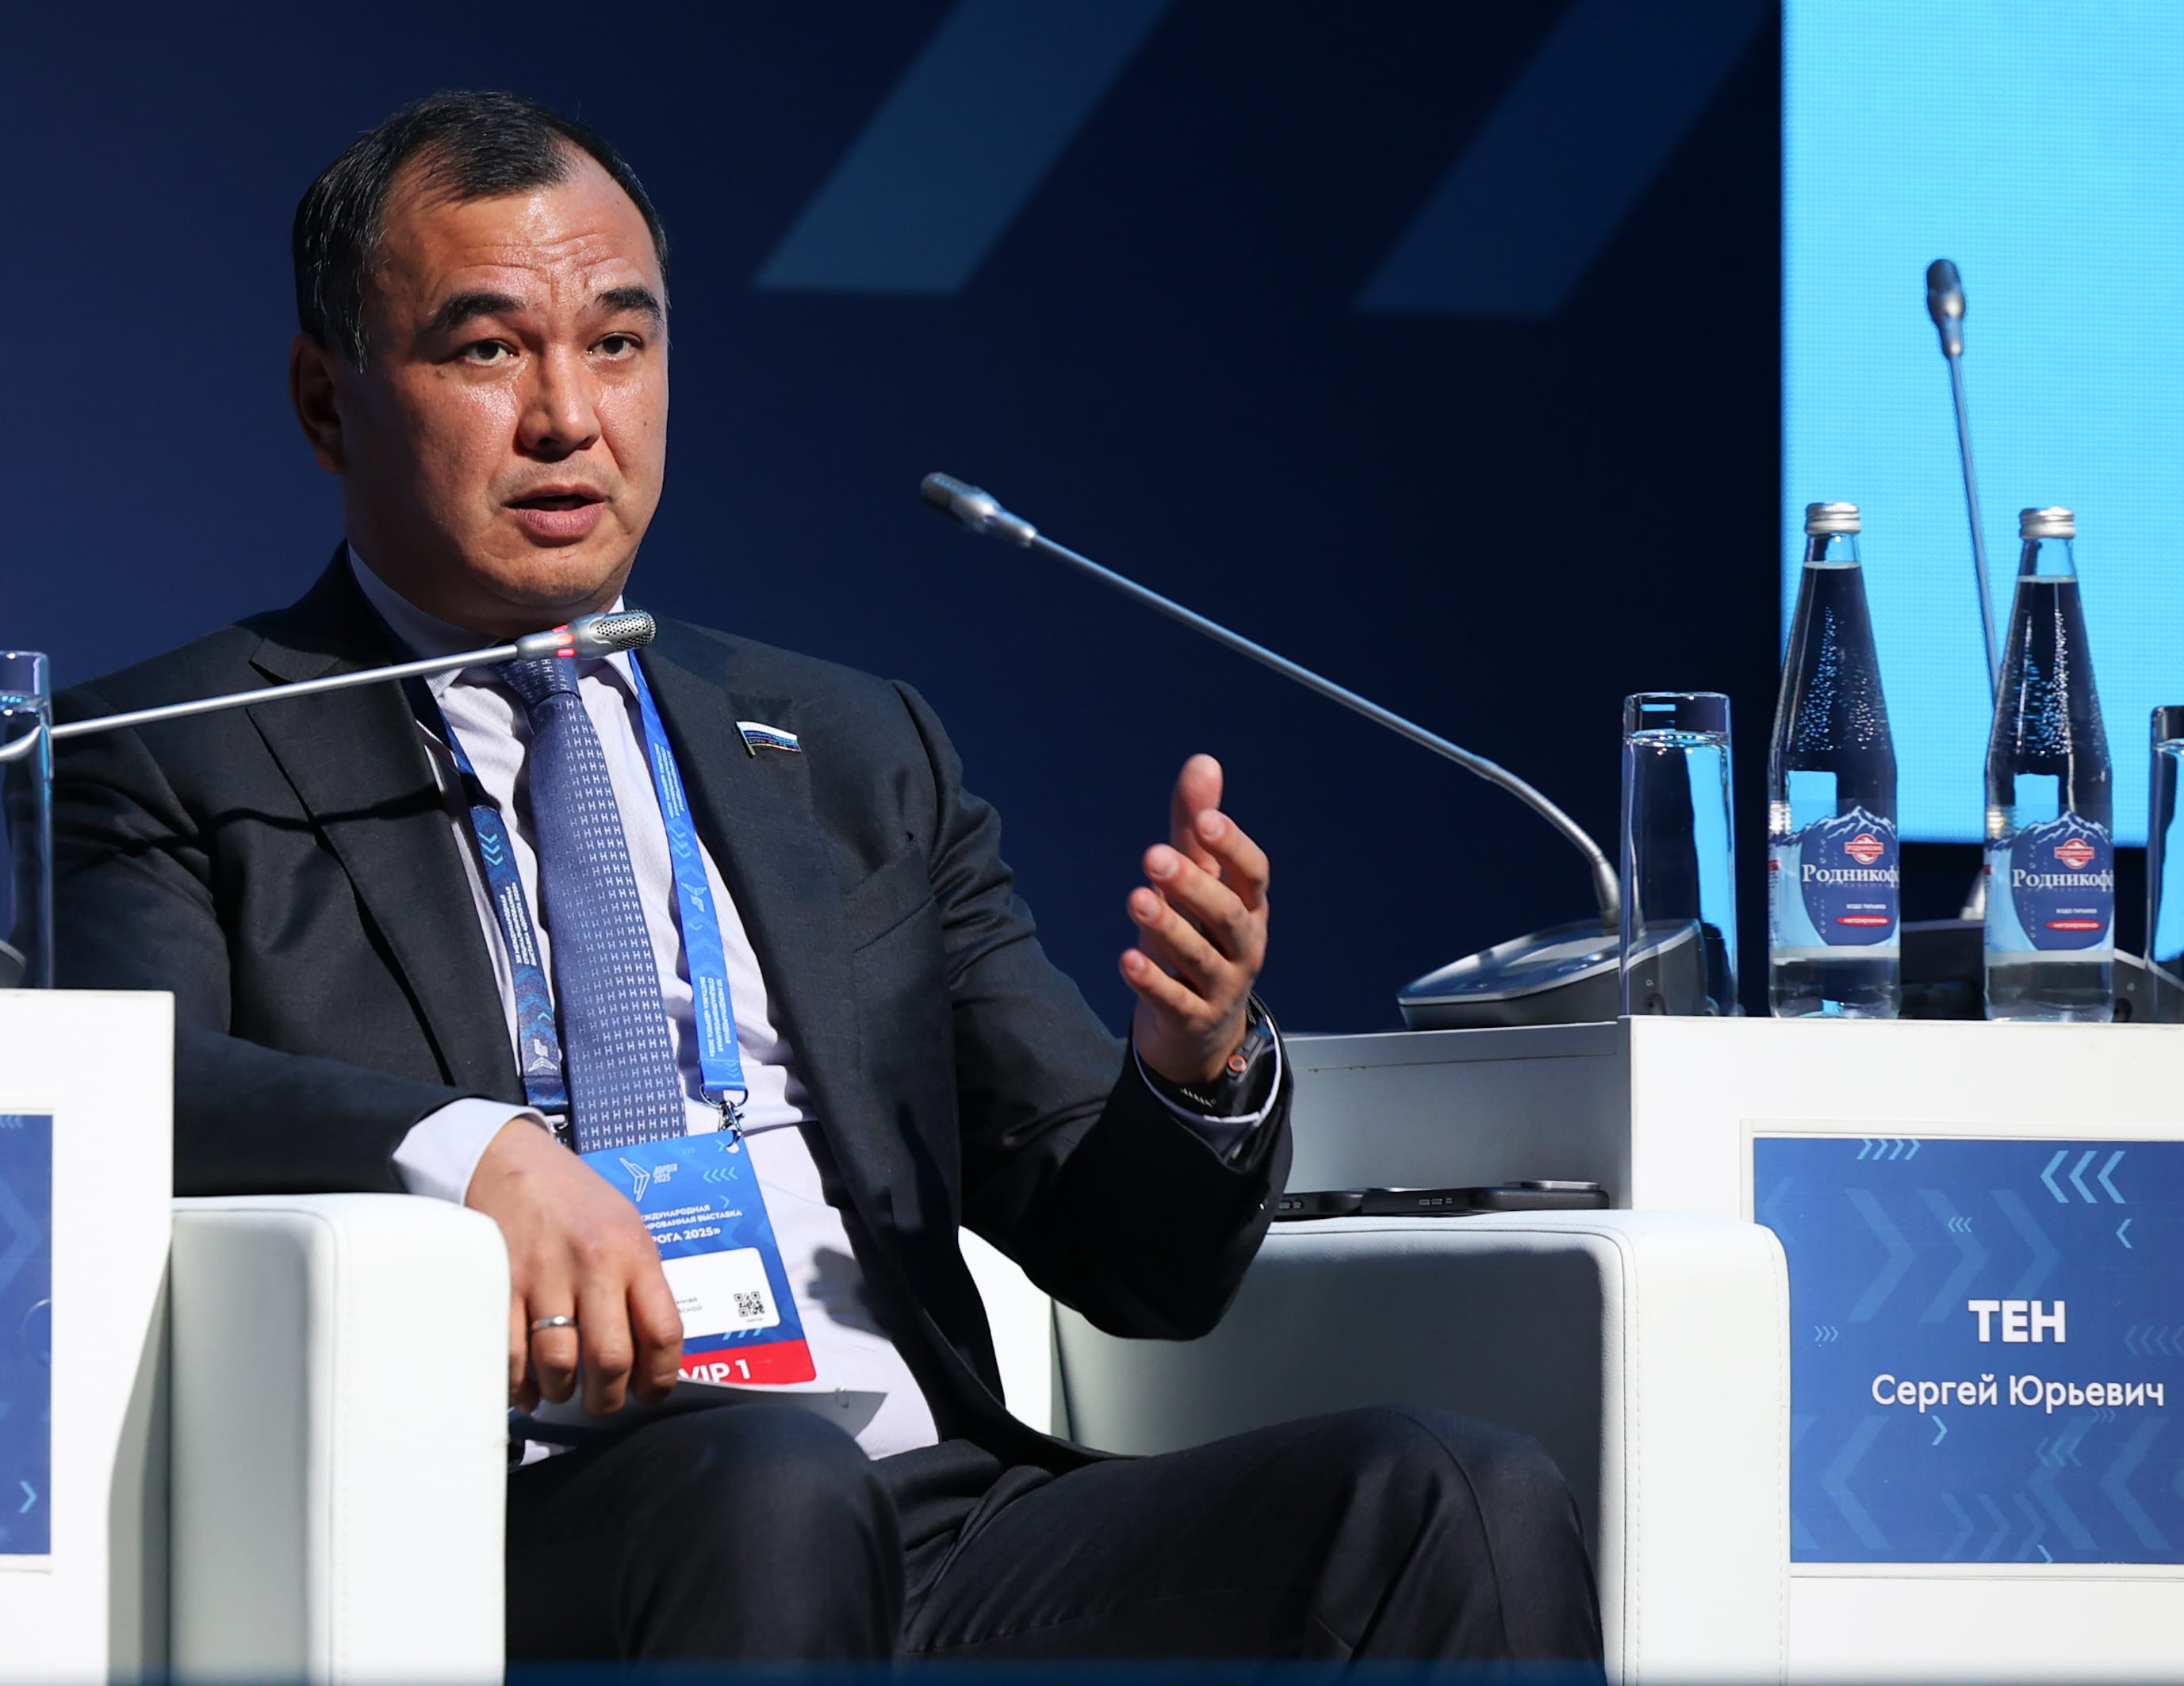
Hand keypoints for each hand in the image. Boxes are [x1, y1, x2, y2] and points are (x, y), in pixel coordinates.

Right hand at [465, 1117, 683, 1414]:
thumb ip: (639, 1282)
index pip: (664, 1331)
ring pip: (559, 1366)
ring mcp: (542, 1276)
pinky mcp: (499, 1284)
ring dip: (562, 1392)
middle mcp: (592, 1265)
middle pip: (611, 1360)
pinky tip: (526, 1384)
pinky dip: (519, 1383)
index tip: (651, 1393)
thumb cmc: (573, 1198)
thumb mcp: (626, 1225)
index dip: (662, 1377)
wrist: (509, 1157)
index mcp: (634, 1252)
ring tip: (563, 1389)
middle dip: (608, 1398)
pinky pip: (511, 1355)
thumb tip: (649, 1352)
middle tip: (603, 1402)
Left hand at [1121, 754, 1270, 1086]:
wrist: (1199, 1031)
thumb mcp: (1196, 883)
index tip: (1204, 820)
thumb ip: (1195, 828)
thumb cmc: (1199, 938)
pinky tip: (1126, 959)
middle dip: (1194, 885)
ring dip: (1169, 928)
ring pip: (1202, 957)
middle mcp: (1244, 946)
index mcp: (1248, 906)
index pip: (1253, 874)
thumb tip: (1203, 762)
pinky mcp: (1193, 1021)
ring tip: (1136, 898)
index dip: (1232, 847)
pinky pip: (1175, 1002)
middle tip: (1154, 855)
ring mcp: (1222, 987)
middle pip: (1228, 914)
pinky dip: (1152, 982)